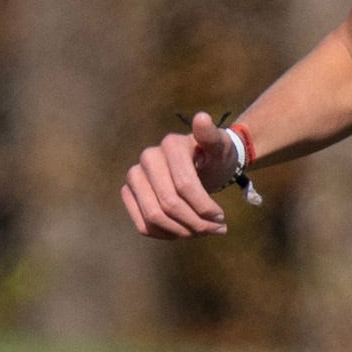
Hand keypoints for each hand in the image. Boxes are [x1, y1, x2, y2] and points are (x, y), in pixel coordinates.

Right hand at [120, 112, 232, 239]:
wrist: (204, 163)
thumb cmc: (215, 155)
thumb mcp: (220, 145)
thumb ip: (212, 135)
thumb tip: (202, 118)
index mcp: (170, 145)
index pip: (185, 185)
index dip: (204, 206)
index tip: (222, 218)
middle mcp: (147, 158)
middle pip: (169, 204)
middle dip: (195, 222)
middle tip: (217, 230)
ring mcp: (135, 177)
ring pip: (154, 217)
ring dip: (182, 231)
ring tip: (203, 232)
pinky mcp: (129, 193)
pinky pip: (142, 224)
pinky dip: (165, 234)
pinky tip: (185, 232)